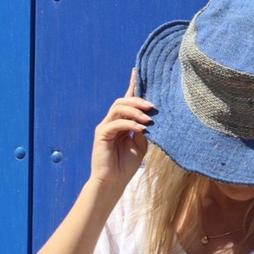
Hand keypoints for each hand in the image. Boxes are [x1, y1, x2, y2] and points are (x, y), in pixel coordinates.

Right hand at [90, 69, 150, 190]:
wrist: (113, 182)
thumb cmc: (127, 165)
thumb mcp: (141, 145)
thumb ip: (144, 131)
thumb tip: (150, 118)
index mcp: (122, 122)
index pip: (127, 100)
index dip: (132, 85)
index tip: (137, 71)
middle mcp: (112, 121)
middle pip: (122, 101)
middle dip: (138, 101)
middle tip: (152, 106)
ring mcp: (106, 127)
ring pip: (118, 108)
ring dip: (134, 111)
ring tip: (148, 119)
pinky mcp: (101, 134)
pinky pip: (116, 123)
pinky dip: (129, 124)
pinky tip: (141, 129)